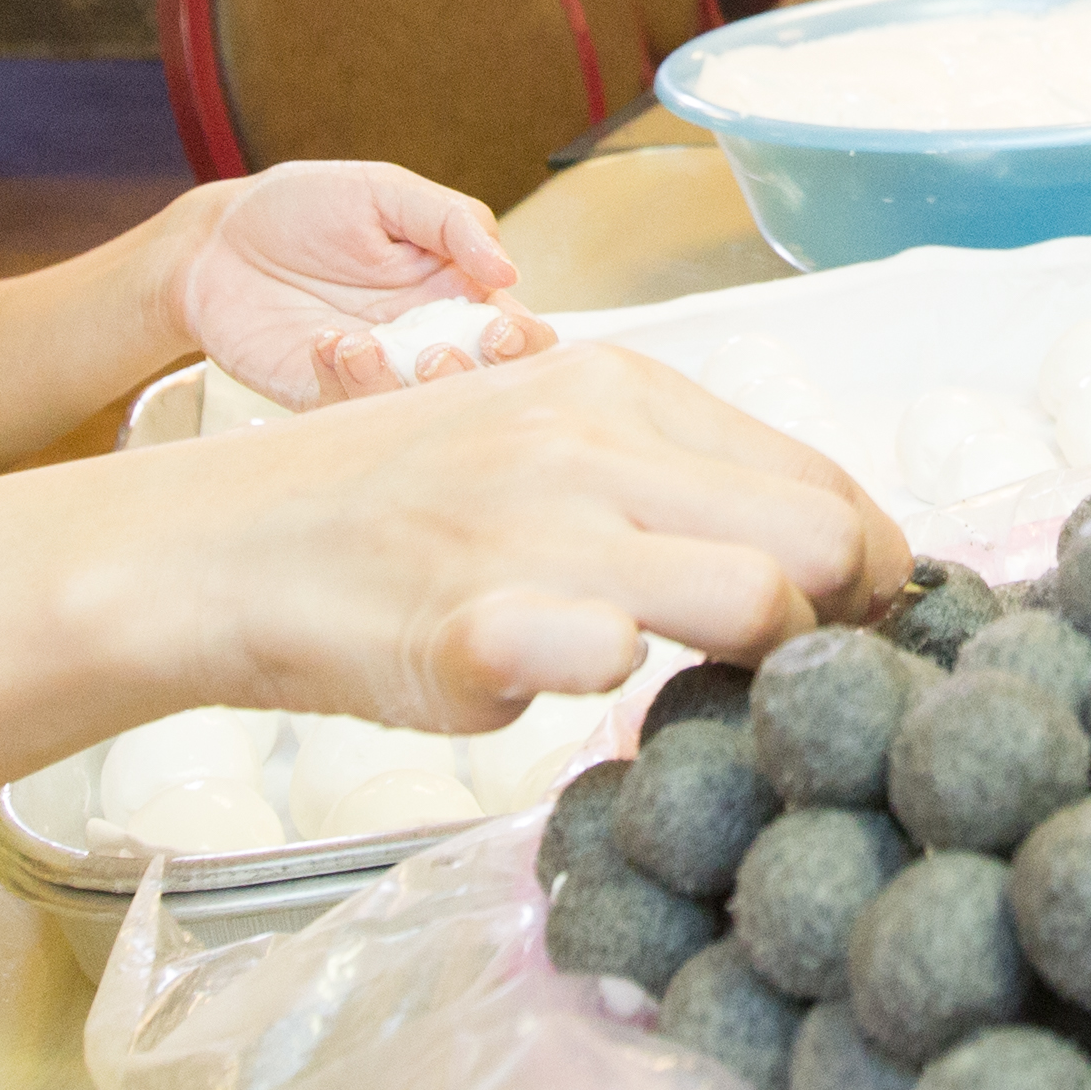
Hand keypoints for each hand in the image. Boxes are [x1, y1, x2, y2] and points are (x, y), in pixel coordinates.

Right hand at [136, 346, 908, 733]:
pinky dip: (619, 693)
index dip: (869, 566)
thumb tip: (813, 548)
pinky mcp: (475, 624)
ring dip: (761, 671)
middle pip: (824, 539)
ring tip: (712, 699)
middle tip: (811, 679)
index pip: (821, 479)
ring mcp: (533, 530)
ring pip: (757, 602)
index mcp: (619, 389)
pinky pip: (608, 659)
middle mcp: (590, 442)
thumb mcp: (538, 439)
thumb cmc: (394, 509)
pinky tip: (586, 700)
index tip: (858, 623)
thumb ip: (664, 477)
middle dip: (845, 622)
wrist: (221, 546)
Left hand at [156, 163, 551, 407]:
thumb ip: (451, 220)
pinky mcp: (325, 395)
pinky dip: (348, 384)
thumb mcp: (383, 192)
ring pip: (421, 409)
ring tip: (369, 342)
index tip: (501, 327)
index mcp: (453, 290)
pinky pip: (354, 412)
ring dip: (407, 387)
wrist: (214, 242)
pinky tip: (326, 342)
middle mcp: (423, 339)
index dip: (525, 343)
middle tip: (439, 352)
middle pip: (480, 383)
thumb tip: (508, 271)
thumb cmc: (301, 206)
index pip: (516, 331)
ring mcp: (376, 372)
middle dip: (474, 377)